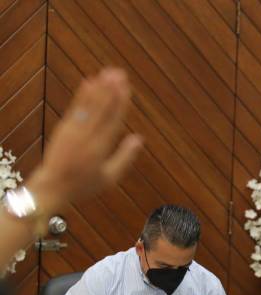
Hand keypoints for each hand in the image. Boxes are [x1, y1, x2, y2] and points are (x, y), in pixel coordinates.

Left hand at [25, 68, 142, 214]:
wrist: (51, 186)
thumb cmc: (83, 185)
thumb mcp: (110, 178)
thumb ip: (125, 157)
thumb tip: (139, 138)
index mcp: (100, 148)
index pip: (114, 120)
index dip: (120, 102)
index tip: (127, 87)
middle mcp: (87, 136)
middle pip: (102, 108)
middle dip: (111, 89)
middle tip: (119, 72)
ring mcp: (73, 130)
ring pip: (89, 105)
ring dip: (99, 87)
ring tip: (107, 72)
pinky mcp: (63, 127)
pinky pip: (75, 107)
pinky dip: (82, 94)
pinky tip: (88, 82)